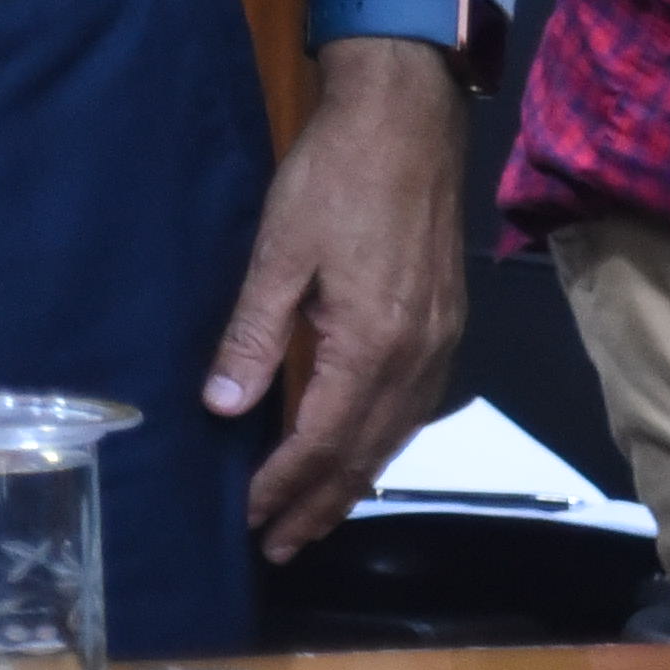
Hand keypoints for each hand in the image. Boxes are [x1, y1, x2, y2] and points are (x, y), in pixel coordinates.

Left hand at [205, 33, 473, 554]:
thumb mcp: (279, 252)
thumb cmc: (335, 177)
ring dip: (350, 483)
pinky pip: (413, 411)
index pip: (320, 442)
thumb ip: (252, 336)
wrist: (408, 121)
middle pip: (363, 456)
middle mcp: (415, 361)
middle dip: (317, 506)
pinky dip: (379, 445)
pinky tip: (357, 452)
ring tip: (310, 517)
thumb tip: (223, 409)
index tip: (247, 520)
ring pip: (393, 440)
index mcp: (370, 346)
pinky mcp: (446, 328)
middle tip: (277, 547)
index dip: (282, 487)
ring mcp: (439, 347)